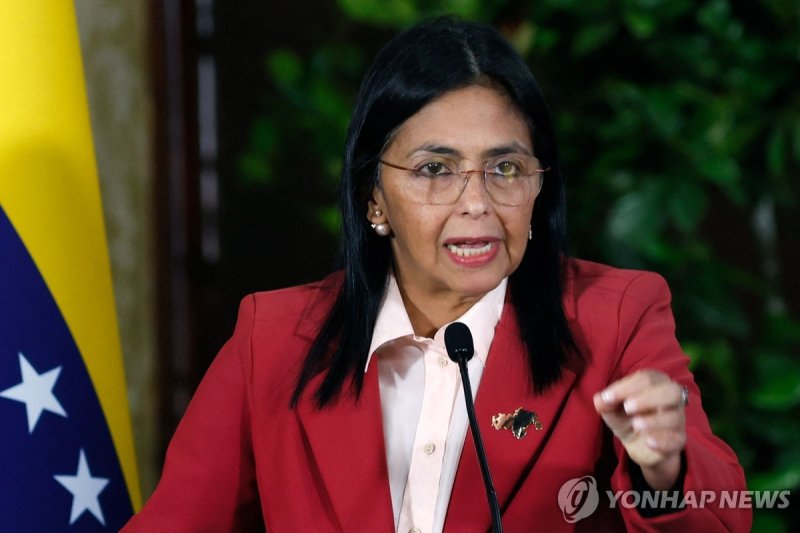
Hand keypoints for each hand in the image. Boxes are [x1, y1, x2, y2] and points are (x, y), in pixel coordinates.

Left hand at [593, 370, 686, 489]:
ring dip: (654, 421)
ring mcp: (678, 420)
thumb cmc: (628, 418)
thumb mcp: (613, 411)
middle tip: (627, 407)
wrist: (641, 445)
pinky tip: (648, 442)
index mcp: (656, 383)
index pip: (646, 378)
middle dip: (648, 398)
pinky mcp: (678, 440)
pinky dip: (662, 440)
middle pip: (671, 391)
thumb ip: (606, 404)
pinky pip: (677, 439)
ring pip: (675, 417)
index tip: (607, 398)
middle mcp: (671, 398)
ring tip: (636, 425)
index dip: (626, 387)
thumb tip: (599, 399)